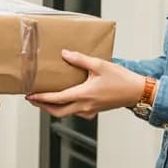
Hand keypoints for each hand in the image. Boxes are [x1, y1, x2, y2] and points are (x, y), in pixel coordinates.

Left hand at [26, 50, 144, 119]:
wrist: (136, 92)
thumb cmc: (121, 79)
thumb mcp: (99, 65)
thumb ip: (80, 60)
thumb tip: (65, 54)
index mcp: (84, 95)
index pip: (57, 100)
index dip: (41, 98)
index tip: (30, 95)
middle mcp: (85, 106)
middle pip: (58, 112)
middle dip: (43, 107)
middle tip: (32, 99)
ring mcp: (90, 110)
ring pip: (66, 114)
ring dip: (53, 108)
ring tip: (45, 99)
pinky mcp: (94, 111)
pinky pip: (76, 113)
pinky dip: (66, 108)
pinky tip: (65, 100)